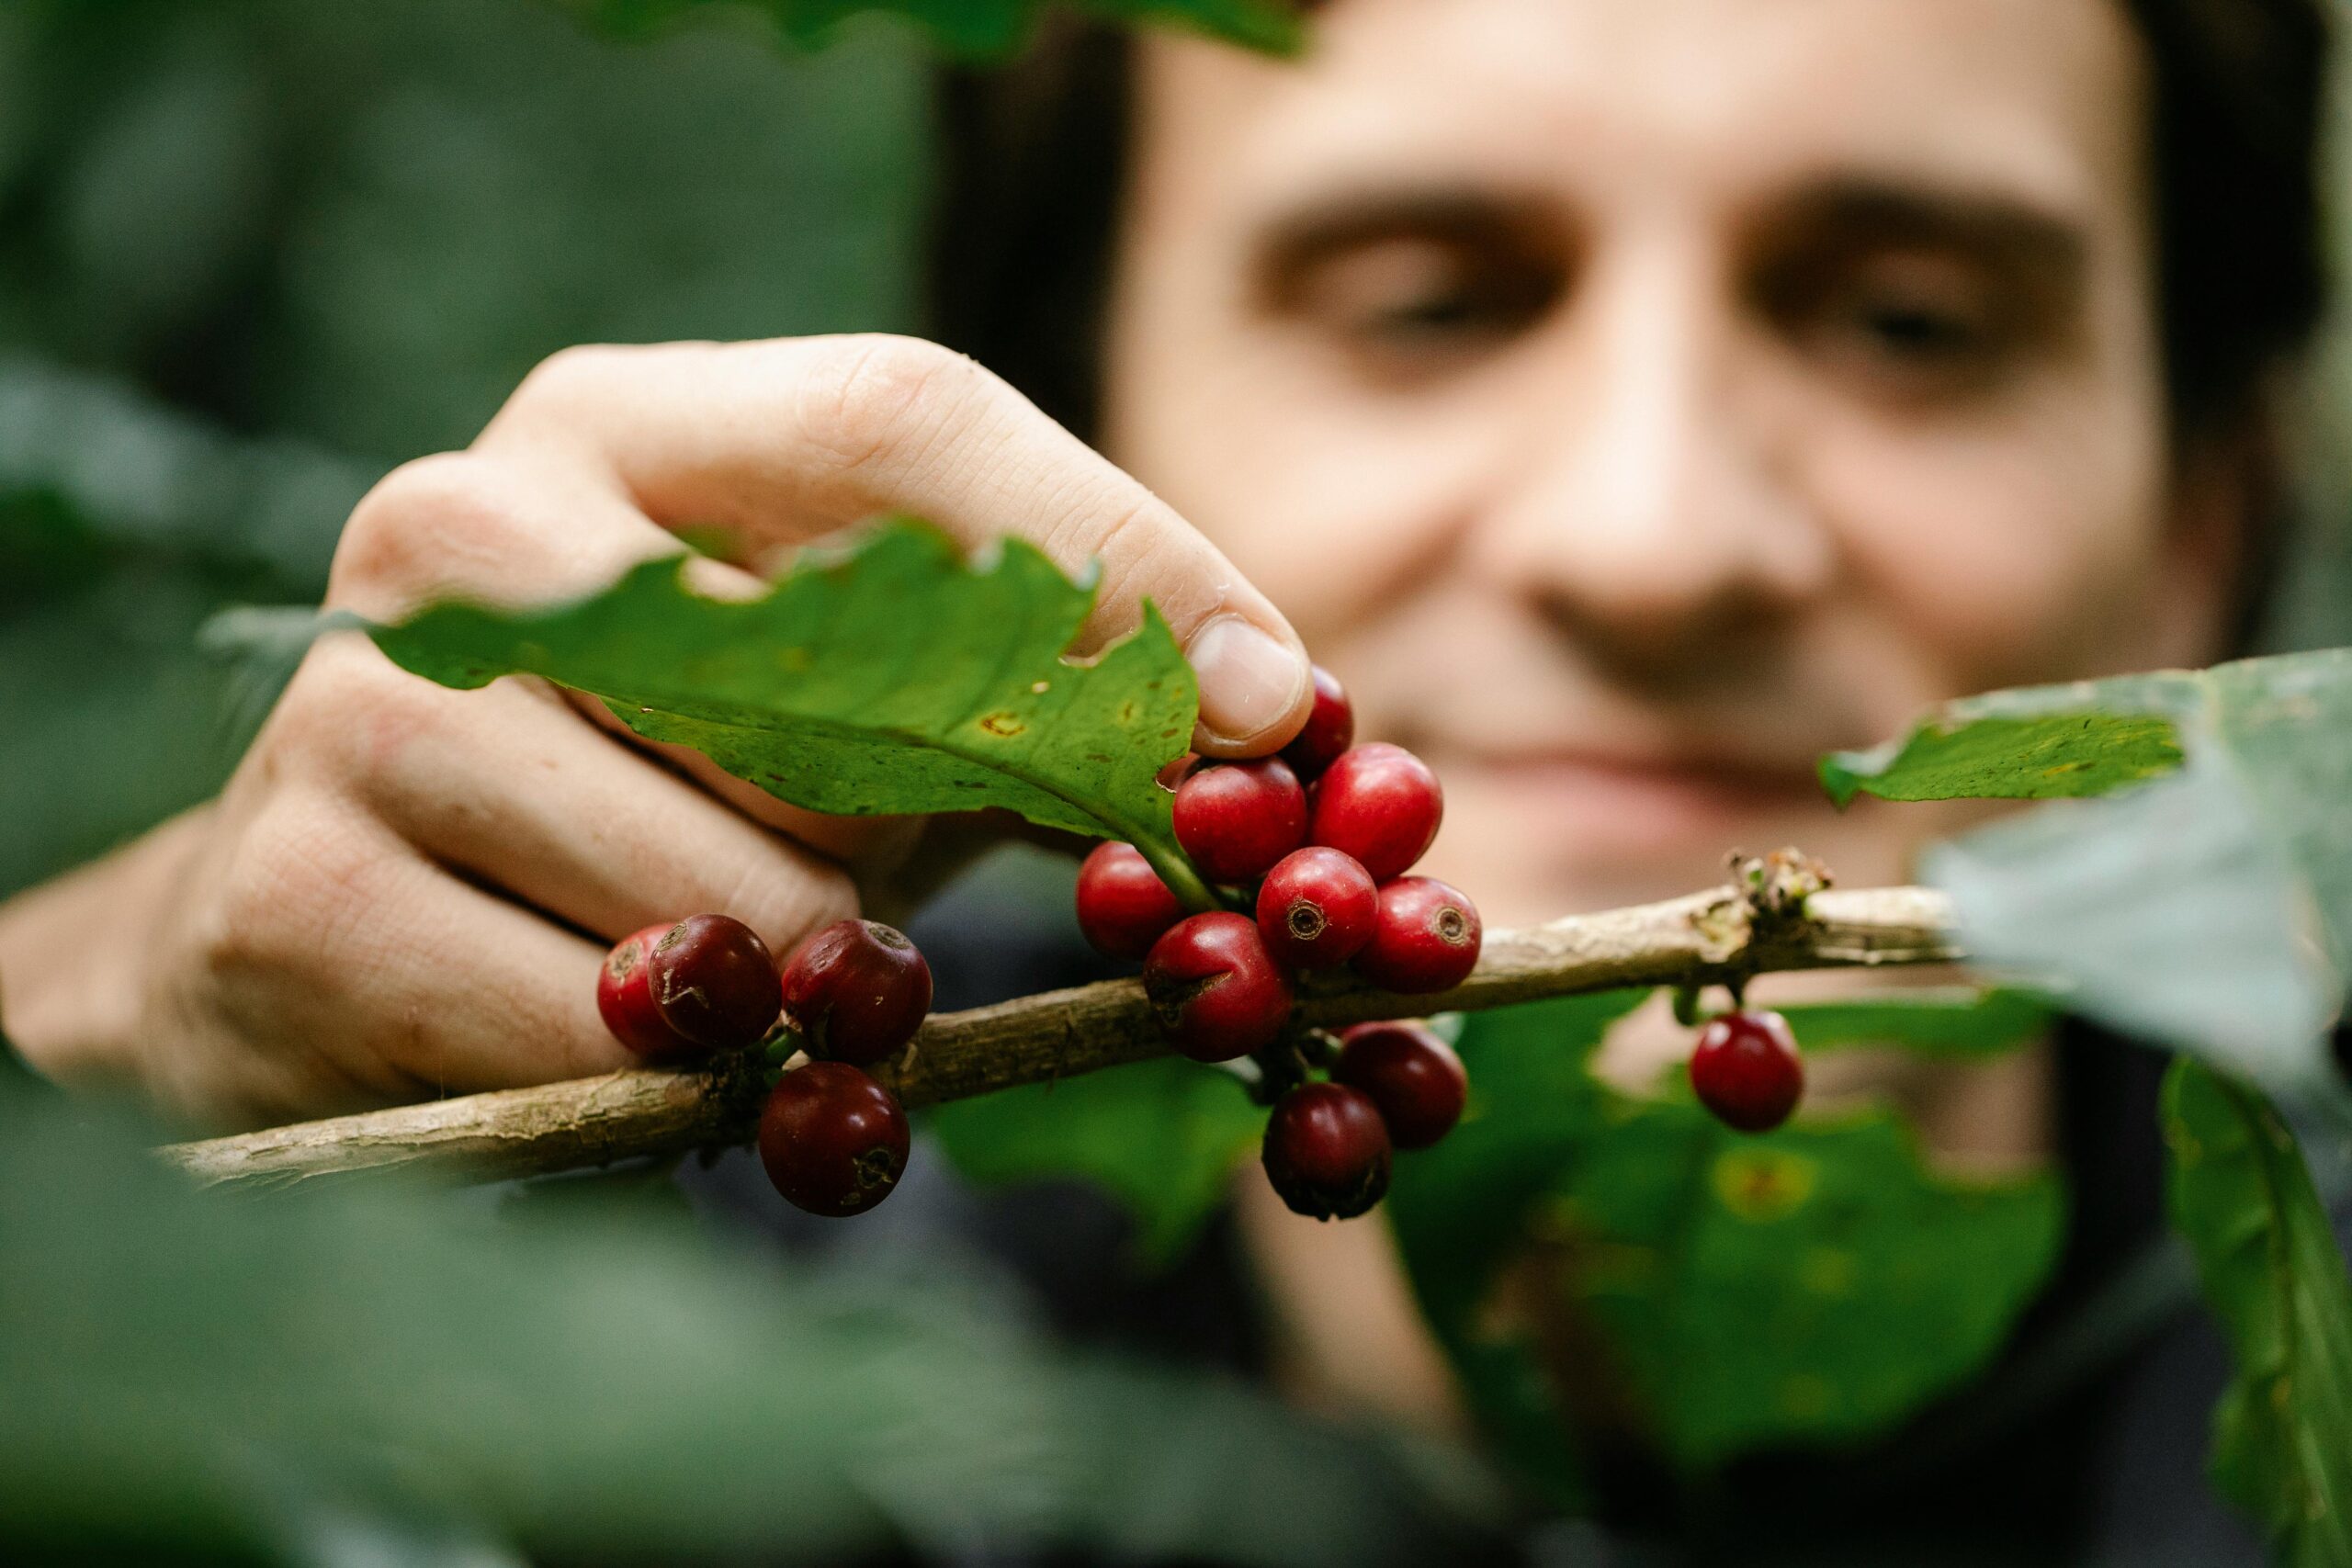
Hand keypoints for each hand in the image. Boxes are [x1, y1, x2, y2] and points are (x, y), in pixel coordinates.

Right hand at [0, 336, 1311, 1126]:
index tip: (1270, 712)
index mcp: (633, 433)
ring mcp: (361, 697)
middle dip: (944, 826)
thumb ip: (1037, 700)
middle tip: (963, 909)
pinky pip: (589, 1022)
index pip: (905, 425)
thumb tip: (1286, 721)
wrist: (350, 932)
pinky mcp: (294, 883)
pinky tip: (664, 1060)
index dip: (1109, 562)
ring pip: (718, 884)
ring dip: (806, 981)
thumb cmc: (662, 806)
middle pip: (825, 669)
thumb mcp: (855, 721)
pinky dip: (682, 1080)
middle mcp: (474, 524)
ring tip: (779, 993)